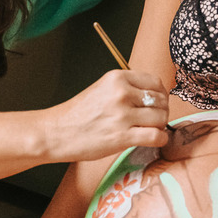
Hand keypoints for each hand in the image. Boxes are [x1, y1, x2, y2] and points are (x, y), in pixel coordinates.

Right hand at [41, 70, 169, 161]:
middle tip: (153, 120)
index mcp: (117, 78)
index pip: (155, 82)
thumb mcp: (102, 88)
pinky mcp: (122, 136)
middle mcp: (121, 93)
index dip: (160, 94)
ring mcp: (122, 115)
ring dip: (159, 126)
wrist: (57, 132)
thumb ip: (127, 88)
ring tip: (149, 130)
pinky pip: (156, 136)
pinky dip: (160, 139)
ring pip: (161, 118)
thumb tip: (155, 96)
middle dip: (161, 111)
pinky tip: (153, 140)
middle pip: (160, 100)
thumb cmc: (78, 114)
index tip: (156, 104)